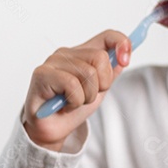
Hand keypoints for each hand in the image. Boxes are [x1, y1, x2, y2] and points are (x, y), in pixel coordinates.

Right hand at [21, 30, 131, 151]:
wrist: (52, 131)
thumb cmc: (71, 108)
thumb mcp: (98, 90)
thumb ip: (109, 73)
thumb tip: (122, 58)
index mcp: (81, 54)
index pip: (107, 36)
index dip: (121, 44)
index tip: (126, 61)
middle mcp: (66, 53)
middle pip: (100, 57)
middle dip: (101, 84)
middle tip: (87, 97)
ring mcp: (53, 62)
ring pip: (88, 73)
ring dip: (86, 97)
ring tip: (73, 102)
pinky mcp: (42, 74)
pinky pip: (72, 85)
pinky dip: (74, 102)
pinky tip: (64, 105)